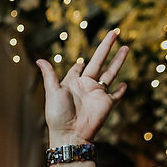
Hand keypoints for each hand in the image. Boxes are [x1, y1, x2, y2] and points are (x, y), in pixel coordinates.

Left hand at [36, 29, 128, 144]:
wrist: (70, 134)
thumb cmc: (58, 115)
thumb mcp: (52, 91)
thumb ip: (49, 75)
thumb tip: (39, 60)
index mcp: (72, 82)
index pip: (77, 69)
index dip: (79, 64)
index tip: (81, 60)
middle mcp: (86, 86)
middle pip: (99, 61)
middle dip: (107, 46)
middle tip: (115, 32)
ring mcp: (98, 94)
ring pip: (111, 73)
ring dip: (119, 61)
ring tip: (127, 47)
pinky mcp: (107, 103)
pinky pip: (116, 95)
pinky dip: (120, 90)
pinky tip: (125, 84)